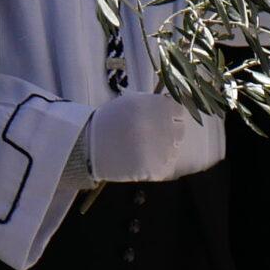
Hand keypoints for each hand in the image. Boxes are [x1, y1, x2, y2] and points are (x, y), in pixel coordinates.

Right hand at [85, 92, 225, 183]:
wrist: (90, 145)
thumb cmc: (112, 121)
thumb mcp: (133, 102)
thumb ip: (156, 102)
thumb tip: (179, 100)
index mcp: (154, 107)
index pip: (179, 110)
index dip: (170, 115)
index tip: (161, 120)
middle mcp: (159, 126)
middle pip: (178, 130)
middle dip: (167, 133)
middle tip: (150, 136)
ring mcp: (158, 148)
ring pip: (174, 149)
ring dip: (163, 150)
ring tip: (143, 148)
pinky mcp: (153, 168)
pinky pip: (166, 167)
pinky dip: (158, 166)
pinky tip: (143, 160)